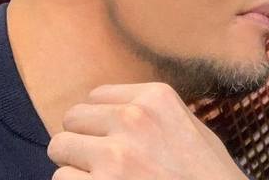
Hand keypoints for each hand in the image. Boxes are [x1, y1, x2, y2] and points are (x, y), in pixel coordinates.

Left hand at [48, 82, 246, 179]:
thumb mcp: (190, 128)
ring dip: (77, 167)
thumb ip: (151, 114)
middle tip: (106, 162)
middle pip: (72, 118)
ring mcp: (115, 156)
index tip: (115, 139)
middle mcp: (133, 119)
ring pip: (60, 149)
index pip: (96, 96)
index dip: (102, 121)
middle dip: (84, 140)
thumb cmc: (208, 176)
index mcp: (156, 98)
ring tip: (107, 178)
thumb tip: (106, 113)